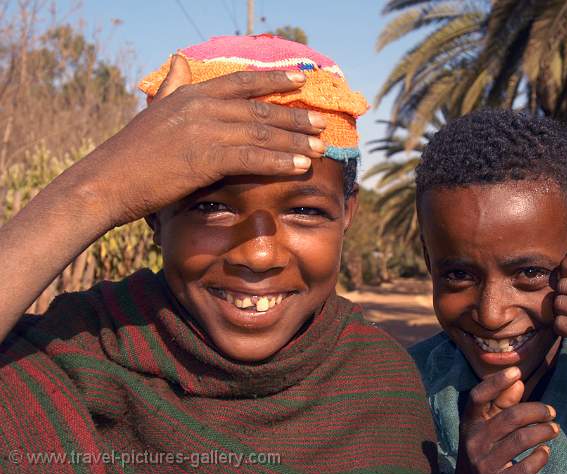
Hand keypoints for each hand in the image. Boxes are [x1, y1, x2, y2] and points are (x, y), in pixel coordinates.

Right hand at [74, 54, 326, 227]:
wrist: (107, 181)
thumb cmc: (132, 153)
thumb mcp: (155, 109)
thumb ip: (174, 86)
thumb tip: (182, 60)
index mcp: (192, 94)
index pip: (243, 81)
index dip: (275, 79)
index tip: (302, 78)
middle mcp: (202, 106)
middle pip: (261, 109)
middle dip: (295, 117)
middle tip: (322, 124)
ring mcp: (204, 130)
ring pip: (262, 133)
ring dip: (295, 141)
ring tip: (320, 147)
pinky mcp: (205, 157)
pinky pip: (253, 157)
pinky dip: (280, 161)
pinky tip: (300, 166)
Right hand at [455, 367, 558, 473]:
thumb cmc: (483, 449)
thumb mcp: (485, 426)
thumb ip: (500, 404)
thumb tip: (518, 382)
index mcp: (469, 423)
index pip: (479, 396)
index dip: (496, 382)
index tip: (517, 371)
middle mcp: (474, 441)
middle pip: (511, 417)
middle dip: (537, 411)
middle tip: (552, 412)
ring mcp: (484, 463)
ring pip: (522, 439)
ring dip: (544, 431)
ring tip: (554, 429)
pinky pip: (526, 466)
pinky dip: (541, 456)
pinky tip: (545, 451)